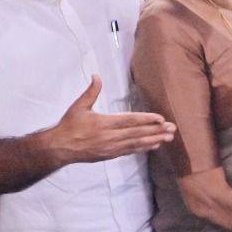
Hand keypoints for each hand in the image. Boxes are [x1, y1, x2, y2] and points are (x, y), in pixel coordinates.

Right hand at [46, 76, 174, 165]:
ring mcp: (111, 147)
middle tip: (172, 129)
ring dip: (154, 140)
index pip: (129, 121)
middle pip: (137, 133)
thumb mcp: (78, 106)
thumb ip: (90, 92)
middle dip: (156, 131)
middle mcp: (110, 137)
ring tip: (168, 138)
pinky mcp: (110, 155)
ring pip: (136, 143)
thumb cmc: (69, 126)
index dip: (146, 120)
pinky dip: (143, 148)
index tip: (160, 118)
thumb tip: (96, 76)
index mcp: (103, 123)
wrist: (59, 148)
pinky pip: (130, 151)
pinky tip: (154, 145)